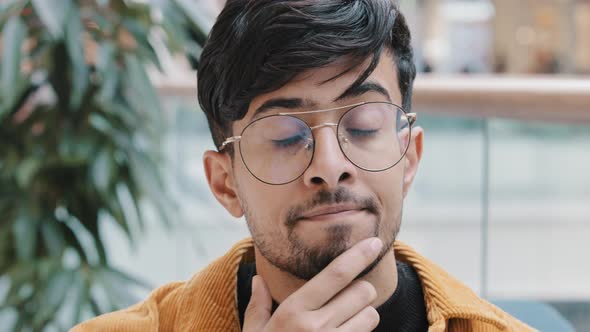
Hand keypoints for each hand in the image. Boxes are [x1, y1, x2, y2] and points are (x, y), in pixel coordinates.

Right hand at [243, 237, 382, 330]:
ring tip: (347, 322)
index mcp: (293, 312)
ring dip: (365, 315)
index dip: (358, 254)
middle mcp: (316, 327)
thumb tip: (258, 279)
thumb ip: (257, 306)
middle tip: (350, 298)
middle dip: (360, 292)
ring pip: (371, 317)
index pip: (335, 275)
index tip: (374, 242)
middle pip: (362, 293)